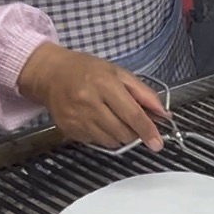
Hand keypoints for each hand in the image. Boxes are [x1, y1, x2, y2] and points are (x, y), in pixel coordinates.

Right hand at [15, 43, 166, 150]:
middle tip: (135, 123)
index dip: (147, 130)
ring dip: (121, 136)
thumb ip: (143, 93)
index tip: (157, 143)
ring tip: (115, 118)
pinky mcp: (69, 130)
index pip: (131, 113)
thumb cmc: (86, 70)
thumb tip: (162, 113)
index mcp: (104, 84)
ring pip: (111, 141)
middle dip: (135, 133)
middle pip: (123, 132)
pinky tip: (99, 120)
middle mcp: (89, 103)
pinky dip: (105, 136)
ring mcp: (77, 118)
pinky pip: (96, 142)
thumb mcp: (118, 73)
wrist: (50, 74)